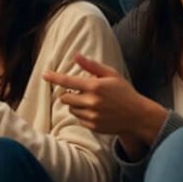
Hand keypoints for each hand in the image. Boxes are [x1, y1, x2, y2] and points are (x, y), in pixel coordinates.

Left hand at [43, 53, 165, 146]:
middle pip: (65, 97)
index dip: (54, 77)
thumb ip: (91, 65)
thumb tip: (75, 55)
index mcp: (94, 86)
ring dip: (76, 105)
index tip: (44, 75)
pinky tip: (96, 112)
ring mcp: (92, 115)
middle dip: (69, 94)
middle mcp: (91, 101)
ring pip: (71, 109)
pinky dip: (83, 114)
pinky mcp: (93, 126)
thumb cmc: (124, 91)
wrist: (138, 116)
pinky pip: (78, 119)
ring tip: (91, 102)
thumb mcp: (111, 74)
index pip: (68, 81)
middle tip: (82, 92)